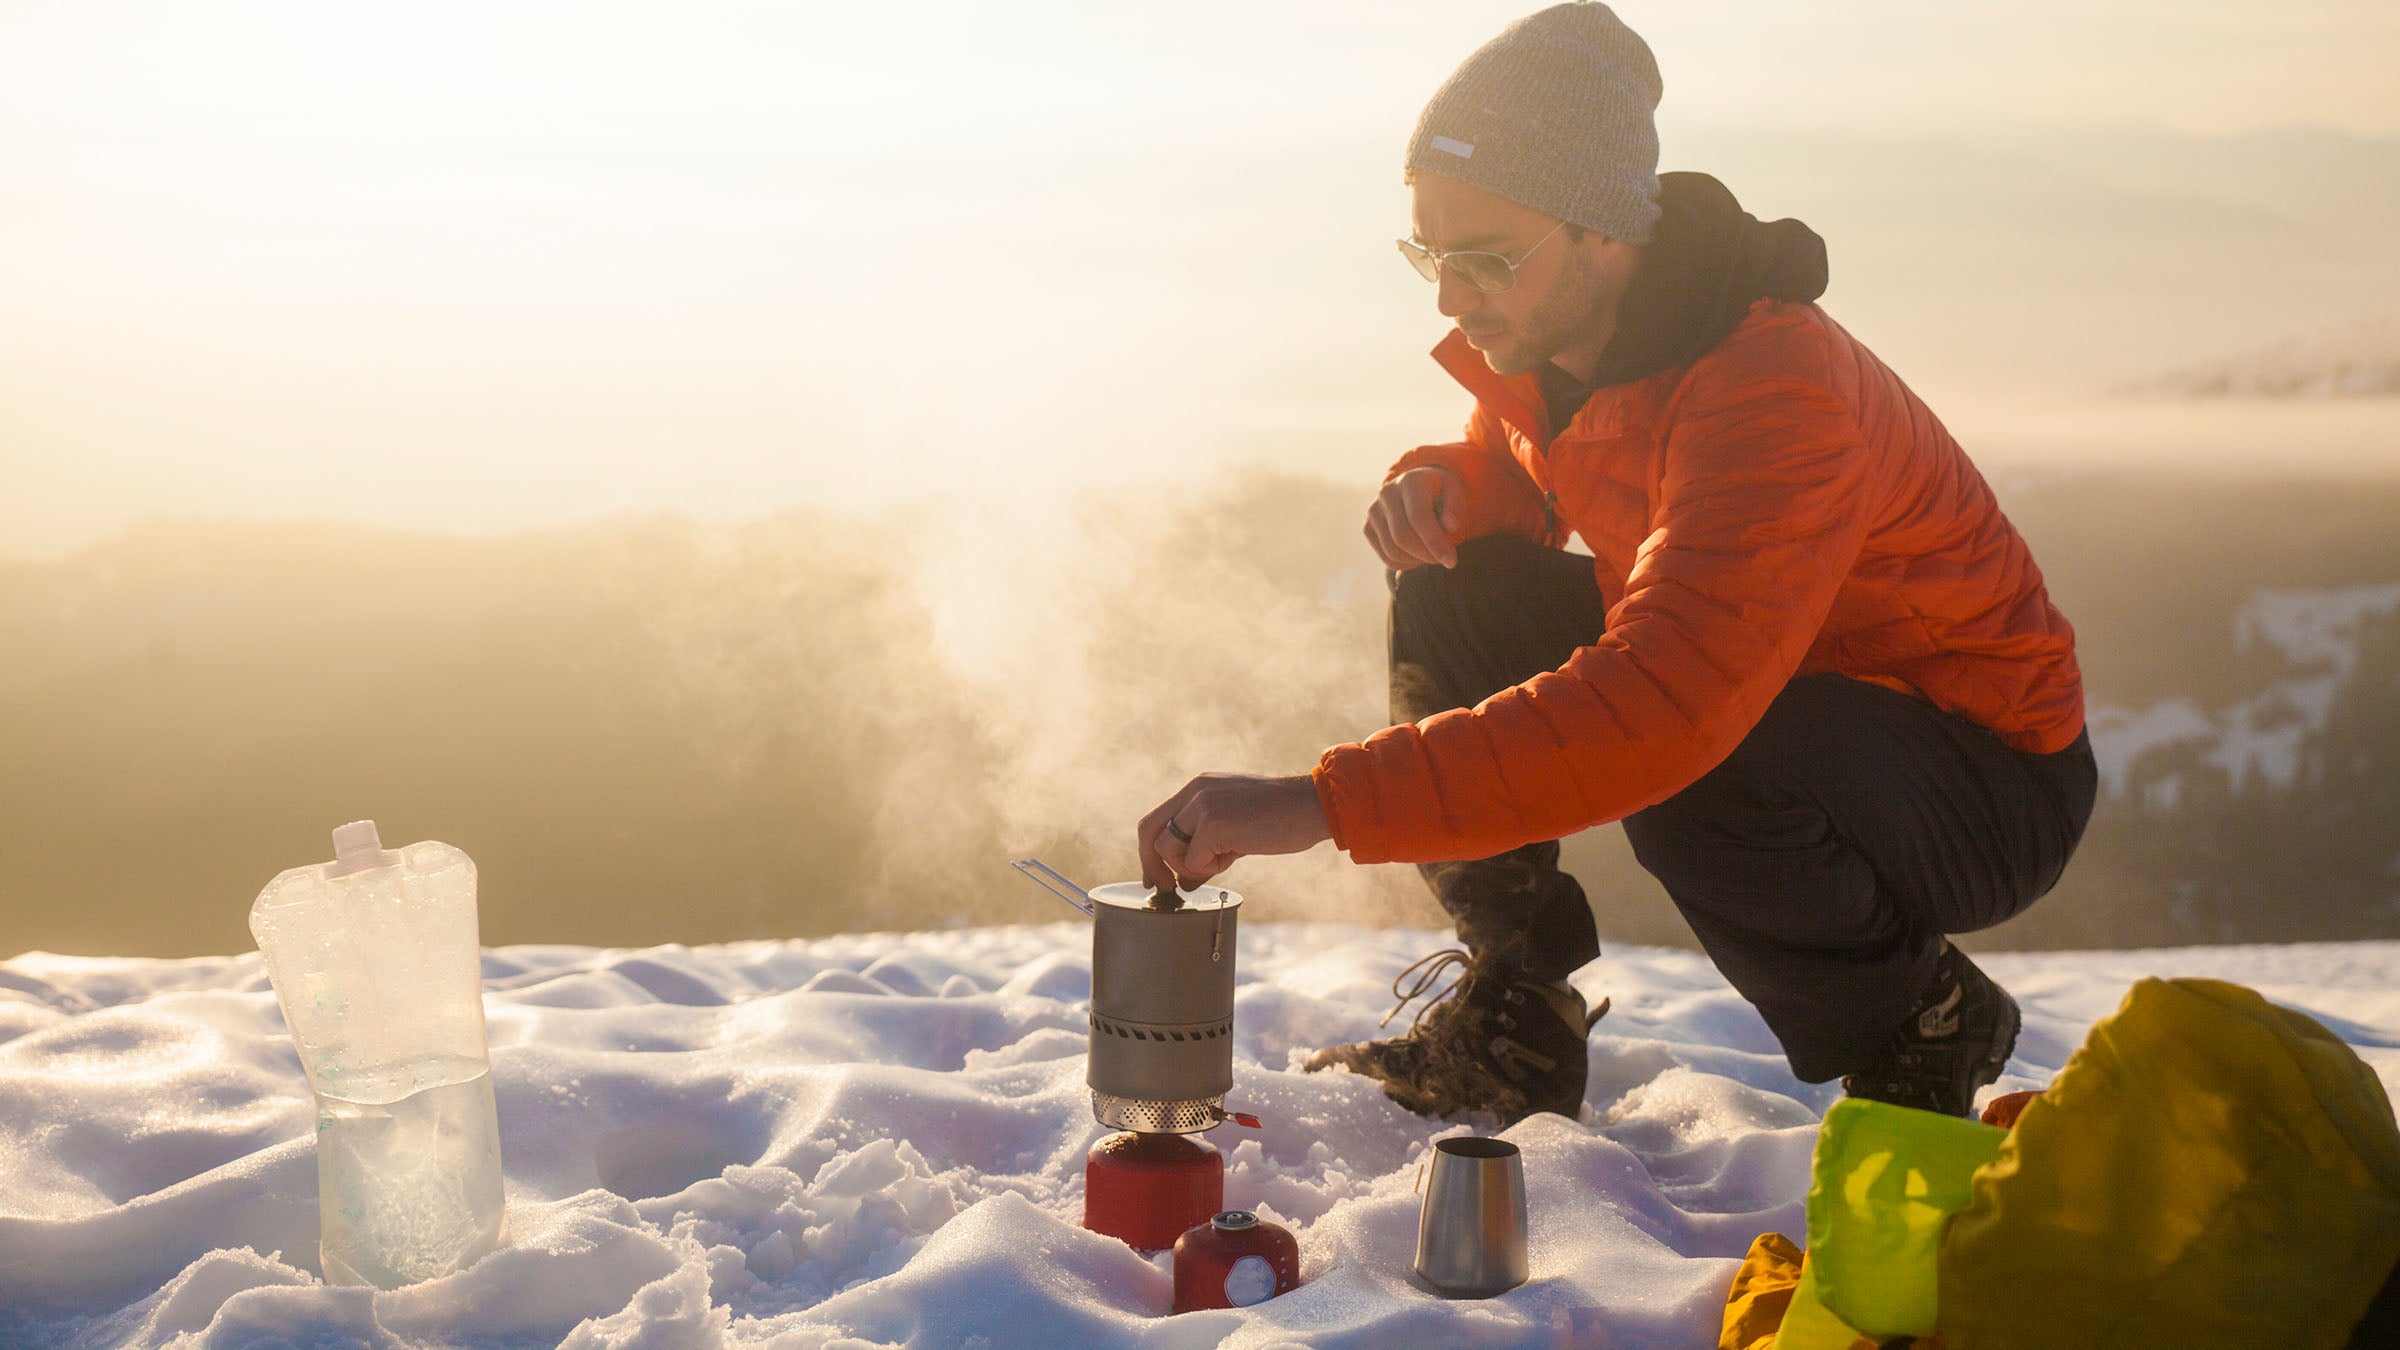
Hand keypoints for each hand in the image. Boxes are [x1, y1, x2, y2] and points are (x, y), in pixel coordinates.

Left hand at [1138, 773, 1331, 888]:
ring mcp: (1202, 805)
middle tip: (1168, 888)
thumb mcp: (1236, 829)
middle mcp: (1195, 791)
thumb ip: (1206, 847)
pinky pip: (1193, 860)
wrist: (1313, 806)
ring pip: (1167, 848)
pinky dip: (1209, 868)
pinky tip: (1235, 855)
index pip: (1156, 820)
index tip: (1158, 877)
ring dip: (1189, 866)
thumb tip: (1183, 881)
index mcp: (1199, 788)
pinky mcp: (1214, 823)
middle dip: (1152, 865)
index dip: (1150, 852)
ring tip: (1223, 861)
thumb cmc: (1282, 819)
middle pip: (1148, 830)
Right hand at [1364, 467, 1461, 569]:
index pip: (1418, 516)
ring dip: (1417, 561)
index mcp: (1410, 481)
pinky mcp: (1368, 528)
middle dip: (1426, 555)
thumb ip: (1455, 507)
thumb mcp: (1456, 493)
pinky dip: (1406, 564)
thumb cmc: (1441, 493)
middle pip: (1401, 536)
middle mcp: (1387, 494)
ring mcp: (1374, 511)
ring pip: (1392, 551)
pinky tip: (1419, 556)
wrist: (1417, 488)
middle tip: (1444, 559)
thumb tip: (1450, 526)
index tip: (1452, 561)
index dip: (1434, 542)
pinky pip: (1386, 557)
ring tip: (1433, 555)